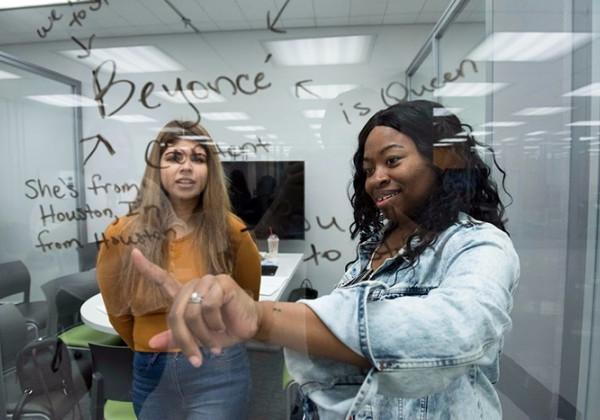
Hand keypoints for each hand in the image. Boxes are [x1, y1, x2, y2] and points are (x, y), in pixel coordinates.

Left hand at [131, 248, 260, 365]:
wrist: (252, 327)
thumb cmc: (225, 329)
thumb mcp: (198, 338)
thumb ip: (176, 338)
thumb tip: (152, 343)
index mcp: (186, 295)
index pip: (163, 279)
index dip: (147, 268)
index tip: (133, 254)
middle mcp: (194, 285)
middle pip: (176, 313)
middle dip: (184, 340)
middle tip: (196, 358)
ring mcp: (208, 282)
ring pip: (191, 312)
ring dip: (202, 334)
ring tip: (214, 344)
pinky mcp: (221, 284)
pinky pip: (208, 307)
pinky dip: (214, 323)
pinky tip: (223, 326)